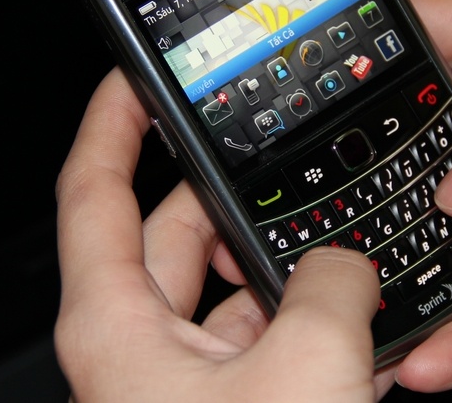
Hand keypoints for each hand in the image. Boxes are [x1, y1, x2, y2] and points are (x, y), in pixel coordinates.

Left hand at [54, 67, 395, 401]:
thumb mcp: (305, 370)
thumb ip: (331, 291)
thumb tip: (346, 267)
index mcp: (117, 326)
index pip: (93, 192)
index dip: (111, 121)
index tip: (132, 78)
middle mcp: (141, 348)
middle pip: (177, 231)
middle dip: (231, 191)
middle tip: (275, 160)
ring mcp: (184, 381)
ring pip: (231, 289)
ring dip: (283, 270)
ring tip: (340, 255)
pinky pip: (266, 340)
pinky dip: (305, 324)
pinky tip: (359, 323)